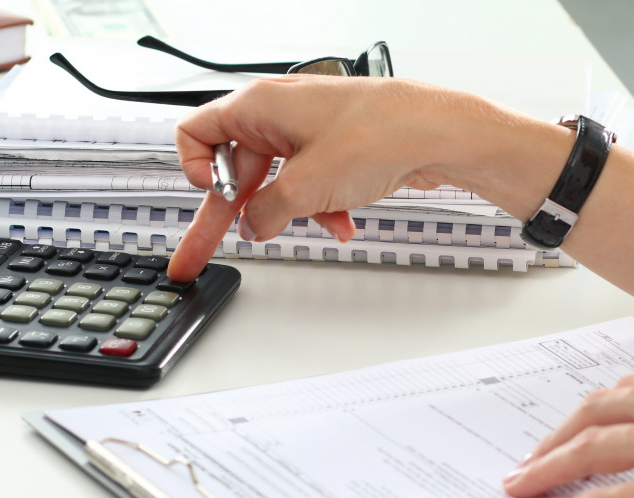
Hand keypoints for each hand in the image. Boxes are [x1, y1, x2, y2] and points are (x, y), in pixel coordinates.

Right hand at [166, 75, 475, 280]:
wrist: (440, 133)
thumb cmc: (378, 134)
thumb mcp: (304, 188)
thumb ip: (264, 214)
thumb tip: (252, 226)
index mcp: (258, 107)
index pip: (196, 132)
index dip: (193, 170)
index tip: (209, 200)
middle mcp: (279, 113)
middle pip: (234, 168)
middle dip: (226, 214)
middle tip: (200, 253)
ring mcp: (308, 129)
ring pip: (275, 180)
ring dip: (284, 211)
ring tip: (297, 230)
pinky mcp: (335, 146)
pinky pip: (308, 181)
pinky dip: (316, 205)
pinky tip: (338, 224)